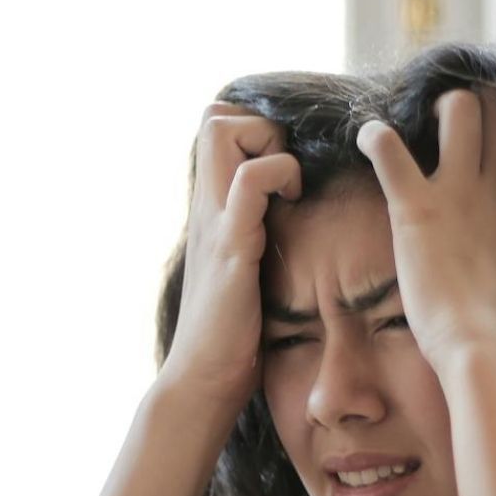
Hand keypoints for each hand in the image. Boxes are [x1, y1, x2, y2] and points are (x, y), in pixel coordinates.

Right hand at [158, 102, 302, 416]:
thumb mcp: (242, 271)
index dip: (253, 128)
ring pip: (222, 132)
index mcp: (211, 210)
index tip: (284, 165)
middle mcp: (206, 207)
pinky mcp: (231, 246)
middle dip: (259, 124)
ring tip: (289, 186)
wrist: (203, 380)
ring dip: (268, 143)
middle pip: (213, 115)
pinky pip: (249, 181)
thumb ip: (253, 238)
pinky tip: (292, 203)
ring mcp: (215, 222)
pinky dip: (278, 175)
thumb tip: (287, 225)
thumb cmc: (231, 335)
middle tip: (286, 169)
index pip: (215, 126)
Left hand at [355, 88, 495, 372]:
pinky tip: (367, 138)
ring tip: (422, 124)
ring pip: (459, 108)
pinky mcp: (417, 207)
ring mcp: (460, 191)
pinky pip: (388, 149)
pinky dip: (374, 137)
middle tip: (460, 124)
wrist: (492, 348)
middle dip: (483, 105)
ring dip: (438, 109)